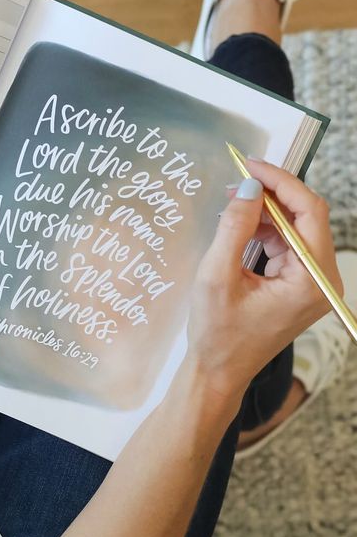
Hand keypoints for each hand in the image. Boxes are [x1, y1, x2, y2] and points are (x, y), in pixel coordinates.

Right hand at [185, 158, 340, 412]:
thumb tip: (247, 186)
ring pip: (295, 228)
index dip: (280, 182)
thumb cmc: (216, 333)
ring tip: (231, 205)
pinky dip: (264, 231)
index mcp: (310, 281)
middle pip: (306, 218)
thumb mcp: (217, 276)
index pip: (308, 213)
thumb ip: (233, 227)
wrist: (217, 371)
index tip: (249, 165)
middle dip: (271, 194)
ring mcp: (312, 283)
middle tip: (236, 179)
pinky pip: (286, 245)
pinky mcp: (298, 285)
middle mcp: (321, 280)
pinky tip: (239, 227)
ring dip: (264, 212)